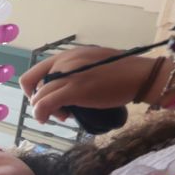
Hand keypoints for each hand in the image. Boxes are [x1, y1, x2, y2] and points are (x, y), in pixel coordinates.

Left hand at [19, 47, 159, 123]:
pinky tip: (47, 119)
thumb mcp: (91, 65)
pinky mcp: (74, 89)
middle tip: (56, 110)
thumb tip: (62, 89)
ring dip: (43, 110)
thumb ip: (74, 72)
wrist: (141, 75)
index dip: (33, 89)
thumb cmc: (122, 73)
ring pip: (38, 96)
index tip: (46, 99)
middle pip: (33, 84)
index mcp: (68, 55)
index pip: (35, 72)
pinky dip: (40, 114)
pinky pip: (44, 104)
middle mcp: (64, 61)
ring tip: (63, 115)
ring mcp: (68, 75)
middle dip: (38, 100)